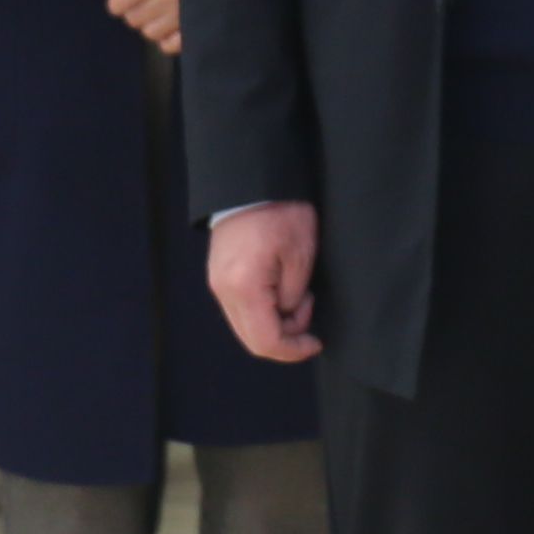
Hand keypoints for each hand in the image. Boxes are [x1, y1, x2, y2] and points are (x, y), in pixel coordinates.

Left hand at [106, 0, 181, 54]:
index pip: (119, 3)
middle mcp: (168, 1)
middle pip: (133, 19)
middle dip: (135, 9)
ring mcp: (184, 18)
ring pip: (150, 33)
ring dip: (152, 23)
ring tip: (163, 9)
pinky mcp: (198, 29)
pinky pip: (170, 45)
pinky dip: (168, 37)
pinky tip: (175, 22)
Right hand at [207, 202, 320, 362]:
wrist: (253, 183)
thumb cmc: (282, 213)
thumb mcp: (301, 257)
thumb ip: (293, 298)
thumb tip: (287, 314)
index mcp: (244, 288)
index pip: (265, 341)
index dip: (293, 350)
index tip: (316, 342)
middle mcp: (223, 291)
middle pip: (252, 339)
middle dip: (286, 337)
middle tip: (308, 308)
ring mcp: (217, 284)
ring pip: (246, 326)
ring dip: (276, 322)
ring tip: (298, 294)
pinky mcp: (219, 276)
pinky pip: (242, 309)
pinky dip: (264, 310)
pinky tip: (282, 290)